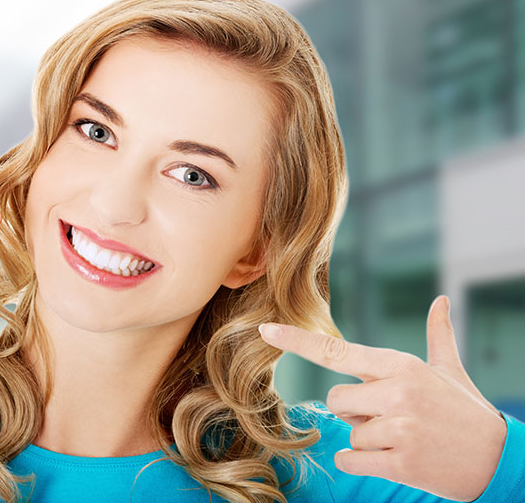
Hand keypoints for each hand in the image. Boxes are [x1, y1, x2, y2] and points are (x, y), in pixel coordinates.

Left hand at [258, 296, 507, 500]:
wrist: (499, 460)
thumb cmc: (465, 411)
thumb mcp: (449, 370)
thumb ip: (437, 336)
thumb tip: (441, 300)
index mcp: (401, 365)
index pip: (337, 351)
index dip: (297, 340)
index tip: (266, 329)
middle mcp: (397, 391)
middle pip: (335, 399)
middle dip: (354, 411)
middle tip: (392, 417)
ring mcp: (400, 427)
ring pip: (347, 433)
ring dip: (367, 440)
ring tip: (405, 438)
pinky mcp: (401, 462)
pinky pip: (351, 460)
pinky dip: (363, 464)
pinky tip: (397, 459)